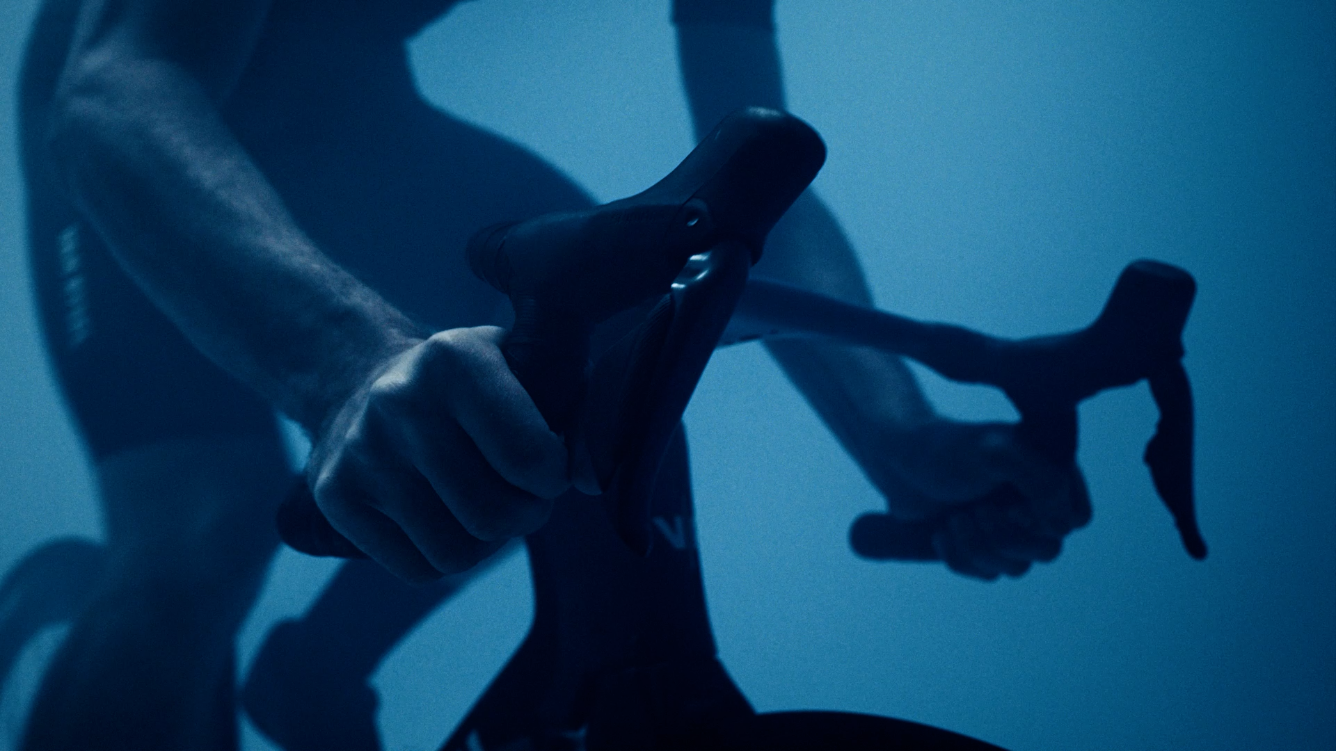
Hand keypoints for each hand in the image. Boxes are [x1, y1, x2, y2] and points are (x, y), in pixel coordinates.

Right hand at [308, 326, 572, 581]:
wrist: (363, 381)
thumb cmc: (472, 384)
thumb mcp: (522, 363)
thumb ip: (570, 405)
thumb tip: (591, 474)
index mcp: (453, 360)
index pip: (528, 457)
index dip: (553, 478)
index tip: (548, 467)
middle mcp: (399, 402)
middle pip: (494, 515)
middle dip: (526, 515)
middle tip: (524, 496)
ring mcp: (361, 452)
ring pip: (456, 552)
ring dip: (489, 543)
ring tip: (489, 507)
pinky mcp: (336, 496)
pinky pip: (418, 570)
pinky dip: (447, 557)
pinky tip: (448, 520)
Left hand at [859, 419, 1091, 580]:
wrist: (895, 459)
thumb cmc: (945, 448)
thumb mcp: (996, 452)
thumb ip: (1042, 480)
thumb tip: (1065, 527)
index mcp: (1048, 474)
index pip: (1076, 519)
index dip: (1047, 521)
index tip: (1012, 503)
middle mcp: (1033, 502)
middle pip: (1047, 551)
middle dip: (1005, 537)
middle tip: (975, 510)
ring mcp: (1006, 526)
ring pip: (1014, 568)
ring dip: (978, 547)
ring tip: (954, 517)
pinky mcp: (978, 544)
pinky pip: (983, 573)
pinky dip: (959, 557)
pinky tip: (941, 531)